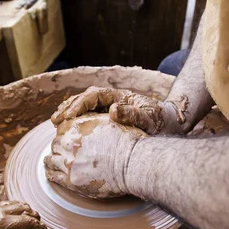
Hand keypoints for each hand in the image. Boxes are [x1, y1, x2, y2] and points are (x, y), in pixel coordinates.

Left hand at [44, 114, 145, 197]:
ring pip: (51, 159)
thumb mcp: (109, 120)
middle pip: (56, 143)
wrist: (133, 163)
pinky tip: (51, 173)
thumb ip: (92, 118)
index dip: (65, 132)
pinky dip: (50, 173)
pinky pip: (53, 176)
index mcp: (76, 125)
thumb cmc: (127, 141)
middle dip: (60, 147)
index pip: (61, 127)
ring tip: (53, 161)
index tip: (67, 137)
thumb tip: (85, 116)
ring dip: (53, 159)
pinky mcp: (71, 180)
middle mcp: (69, 142)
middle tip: (64, 151)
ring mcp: (69, 162)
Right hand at [51, 86, 188, 134]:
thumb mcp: (150, 118)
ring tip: (56, 124)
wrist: (173, 126)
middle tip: (55, 120)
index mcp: (120, 97)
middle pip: (85, 100)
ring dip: (69, 114)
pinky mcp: (110, 122)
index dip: (79, 104)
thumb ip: (133, 114)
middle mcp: (113, 101)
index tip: (68, 116)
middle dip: (68, 107)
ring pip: (85, 109)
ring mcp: (110, 111)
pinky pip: (90, 120)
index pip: (94, 95)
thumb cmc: (163, 122)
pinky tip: (69, 133)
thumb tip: (113, 110)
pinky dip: (78, 124)